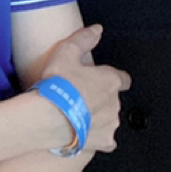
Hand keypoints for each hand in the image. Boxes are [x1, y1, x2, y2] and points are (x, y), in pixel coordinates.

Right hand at [41, 25, 130, 153]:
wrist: (48, 117)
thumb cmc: (57, 84)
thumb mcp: (66, 52)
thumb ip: (84, 39)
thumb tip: (97, 29)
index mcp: (111, 81)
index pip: (122, 79)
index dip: (112, 79)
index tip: (100, 80)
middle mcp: (116, 103)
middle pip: (113, 99)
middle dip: (101, 98)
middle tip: (80, 96)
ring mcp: (111, 123)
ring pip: (110, 118)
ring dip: (99, 117)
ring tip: (77, 115)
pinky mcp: (104, 141)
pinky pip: (107, 139)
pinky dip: (98, 136)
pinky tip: (83, 132)